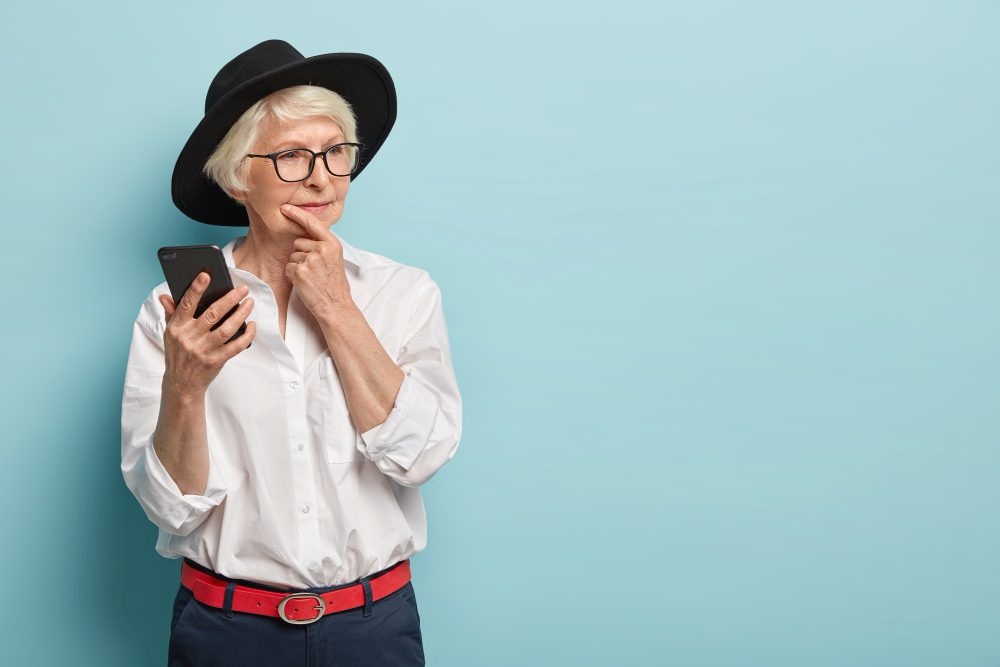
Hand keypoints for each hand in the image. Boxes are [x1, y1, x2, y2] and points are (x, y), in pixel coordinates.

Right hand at [158, 271, 256, 394]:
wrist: (181, 384)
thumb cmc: (178, 354)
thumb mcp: (170, 334)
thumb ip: (171, 314)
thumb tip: (165, 296)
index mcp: (176, 328)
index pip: (186, 304)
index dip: (195, 289)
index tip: (206, 275)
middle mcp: (189, 338)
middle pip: (213, 314)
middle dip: (230, 299)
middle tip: (243, 289)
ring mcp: (203, 350)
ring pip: (227, 328)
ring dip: (241, 314)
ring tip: (250, 303)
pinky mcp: (216, 361)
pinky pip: (236, 346)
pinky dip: (247, 335)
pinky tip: (252, 325)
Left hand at [280, 203, 354, 320]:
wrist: (336, 305)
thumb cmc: (334, 284)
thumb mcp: (335, 259)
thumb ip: (323, 245)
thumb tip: (305, 235)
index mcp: (332, 244)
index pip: (312, 223)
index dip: (296, 214)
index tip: (285, 207)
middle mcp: (322, 249)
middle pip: (298, 242)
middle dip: (301, 254)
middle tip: (314, 269)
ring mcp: (310, 260)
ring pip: (293, 255)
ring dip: (297, 266)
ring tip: (311, 277)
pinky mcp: (300, 271)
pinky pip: (288, 267)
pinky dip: (293, 275)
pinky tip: (305, 282)